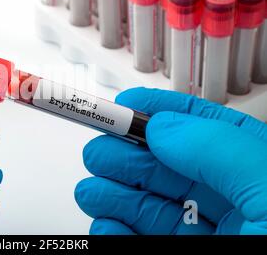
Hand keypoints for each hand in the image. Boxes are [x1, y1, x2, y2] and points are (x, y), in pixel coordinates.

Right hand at [75, 87, 266, 234]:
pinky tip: (106, 223)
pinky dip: (114, 230)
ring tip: (91, 192)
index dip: (161, 112)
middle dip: (125, 156)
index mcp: (256, 172)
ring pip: (149, 205)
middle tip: (99, 153)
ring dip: (112, 194)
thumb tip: (162, 127)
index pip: (203, 129)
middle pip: (166, 168)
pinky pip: (139, 239)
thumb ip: (217, 149)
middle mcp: (232, 202)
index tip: (125, 104)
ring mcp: (205, 234)